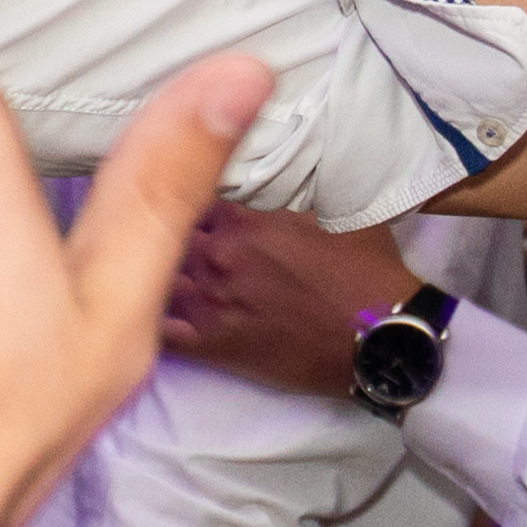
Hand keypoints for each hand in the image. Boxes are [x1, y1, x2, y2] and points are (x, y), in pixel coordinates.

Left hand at [159, 206, 416, 399]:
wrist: (383, 339)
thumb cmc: (368, 275)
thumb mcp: (337, 213)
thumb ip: (292, 196)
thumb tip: (278, 181)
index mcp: (244, 220)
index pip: (194, 197)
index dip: (193, 202)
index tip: (194, 205)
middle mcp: (218, 255)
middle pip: (169, 236)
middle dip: (174, 238)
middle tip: (178, 243)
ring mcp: (209, 300)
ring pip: (159, 279)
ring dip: (162, 276)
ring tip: (157, 276)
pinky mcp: (210, 344)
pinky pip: (161, 332)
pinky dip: (149, 321)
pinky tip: (143, 315)